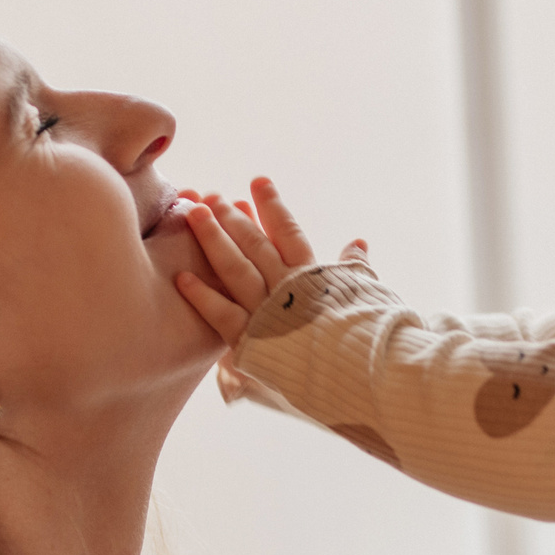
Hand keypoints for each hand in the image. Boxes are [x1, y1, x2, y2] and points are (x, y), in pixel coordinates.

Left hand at [172, 177, 363, 345]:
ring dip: (213, 239)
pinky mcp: (253, 341)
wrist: (363, 372)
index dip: (273, 206)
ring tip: (194, 214)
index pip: (289, 232)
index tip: (258, 182)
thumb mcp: (369, 295)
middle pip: (255, 244)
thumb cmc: (371, 336)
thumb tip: (359, 243)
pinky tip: (183, 277)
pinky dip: (203, 296)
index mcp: (315, 276)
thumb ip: (357, 268)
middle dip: (232, 217)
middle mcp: (288, 287)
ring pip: (235, 268)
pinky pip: (223, 315)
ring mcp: (268, 312)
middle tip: (212, 196)